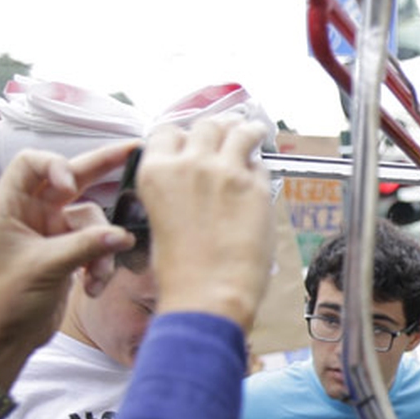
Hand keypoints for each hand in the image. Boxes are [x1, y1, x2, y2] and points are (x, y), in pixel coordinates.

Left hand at [0, 142, 137, 384]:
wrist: (9, 336)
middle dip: (103, 169)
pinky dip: (100, 264)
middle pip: (71, 179)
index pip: (32, 164)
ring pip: (92, 220)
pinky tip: (93, 287)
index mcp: (10, 207)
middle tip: (135, 150)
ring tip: (97, 278)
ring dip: (101, 249)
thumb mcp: (46, 268)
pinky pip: (96, 243)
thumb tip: (123, 235)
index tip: (71, 186)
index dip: (56, 167)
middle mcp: (31, 212)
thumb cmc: (9, 300)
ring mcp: (52, 230)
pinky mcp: (68, 249)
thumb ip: (86, 247)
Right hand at [137, 118, 274, 329]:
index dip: (184, 133)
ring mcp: (224, 171)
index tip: (195, 137)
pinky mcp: (254, 186)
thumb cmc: (182, 269)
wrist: (208, 292)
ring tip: (254, 129)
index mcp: (155, 172)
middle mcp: (188, 163)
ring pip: (237, 131)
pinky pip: (260, 163)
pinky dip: (260, 163)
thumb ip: (176, 187)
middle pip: (206, 126)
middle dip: (217, 127)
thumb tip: (196, 176)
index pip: (168, 132)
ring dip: (246, 128)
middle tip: (228, 128)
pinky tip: (264, 164)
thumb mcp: (162, 217)